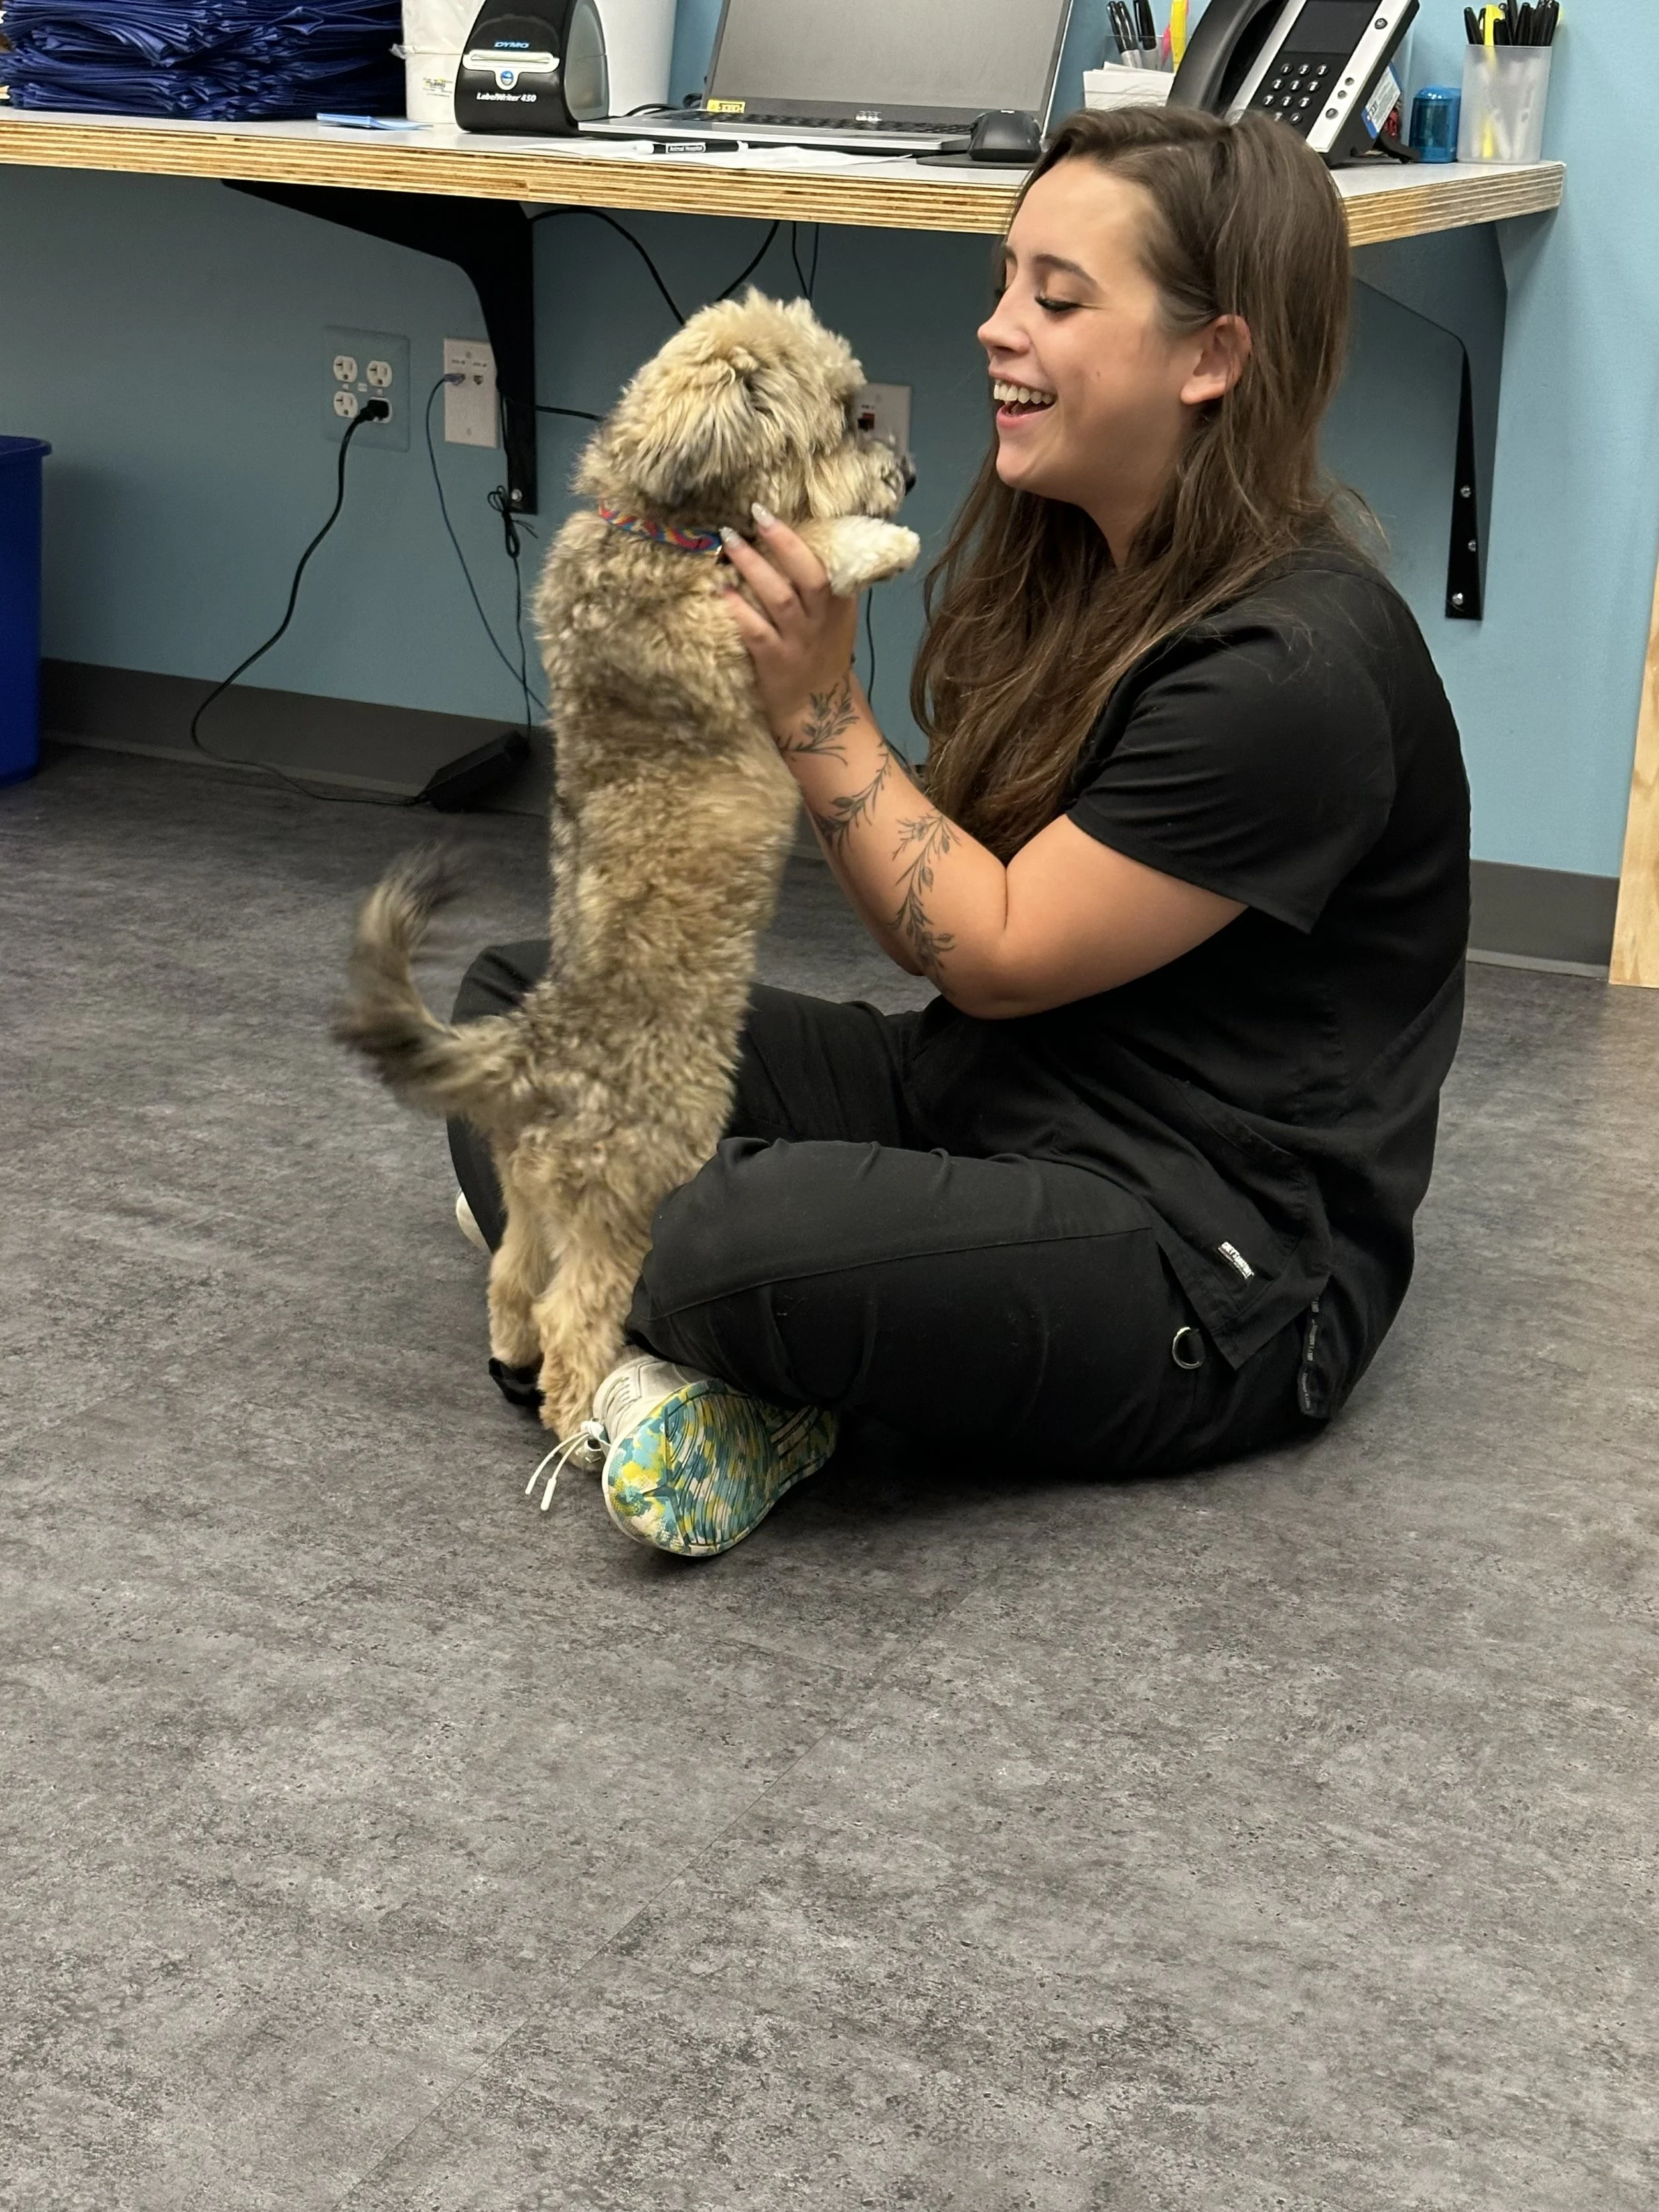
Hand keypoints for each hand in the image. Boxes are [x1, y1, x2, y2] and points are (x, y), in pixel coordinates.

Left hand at [718, 505, 859, 739]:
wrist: (820, 713)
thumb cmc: (822, 657)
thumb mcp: (835, 620)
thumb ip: (825, 586)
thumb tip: (799, 538)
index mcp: (839, 604)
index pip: (827, 562)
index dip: (801, 535)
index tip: (770, 511)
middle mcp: (821, 619)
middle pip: (808, 574)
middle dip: (783, 542)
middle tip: (757, 514)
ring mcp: (799, 641)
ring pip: (780, 598)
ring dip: (754, 567)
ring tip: (730, 542)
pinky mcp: (775, 661)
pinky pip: (757, 632)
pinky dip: (739, 610)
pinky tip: (722, 592)